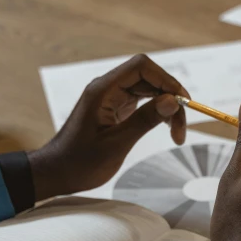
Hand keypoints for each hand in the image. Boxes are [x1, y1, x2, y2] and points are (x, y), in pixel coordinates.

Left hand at [27, 54, 188, 200]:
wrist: (57, 173)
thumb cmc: (80, 162)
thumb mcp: (116, 143)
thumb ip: (144, 120)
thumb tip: (172, 101)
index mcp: (103, 90)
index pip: (141, 67)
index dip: (166, 80)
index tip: (183, 103)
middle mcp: (107, 88)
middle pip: (149, 78)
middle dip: (170, 98)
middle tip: (180, 129)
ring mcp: (111, 98)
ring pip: (148, 90)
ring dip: (166, 107)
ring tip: (176, 134)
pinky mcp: (115, 109)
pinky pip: (142, 102)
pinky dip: (157, 112)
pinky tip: (165, 127)